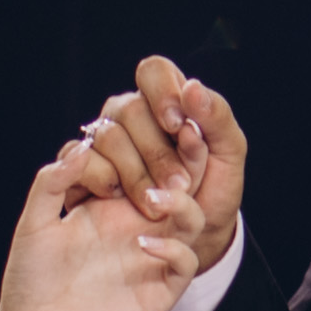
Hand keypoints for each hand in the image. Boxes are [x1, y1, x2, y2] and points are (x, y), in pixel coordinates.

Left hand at [0, 137, 198, 310]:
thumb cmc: (31, 279)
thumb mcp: (33, 223)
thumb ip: (52, 183)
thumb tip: (83, 146)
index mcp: (110, 202)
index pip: (141, 160)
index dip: (139, 144)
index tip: (118, 140)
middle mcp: (137, 223)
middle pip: (177, 182)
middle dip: (180, 159)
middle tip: (172, 145)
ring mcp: (152, 254)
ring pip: (191, 217)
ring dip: (181, 202)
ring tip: (155, 199)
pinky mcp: (161, 287)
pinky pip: (187, 260)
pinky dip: (174, 248)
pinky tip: (142, 245)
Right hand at [72, 57, 248, 273]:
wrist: (192, 238)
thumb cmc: (213, 190)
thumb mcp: (229, 155)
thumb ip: (216, 117)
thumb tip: (191, 87)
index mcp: (165, 101)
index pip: (153, 71)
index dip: (162, 93)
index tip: (178, 127)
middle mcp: (130, 116)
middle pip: (128, 108)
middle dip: (156, 150)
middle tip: (180, 183)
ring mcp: (103, 142)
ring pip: (105, 136)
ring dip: (136, 173)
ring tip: (156, 202)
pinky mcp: (82, 171)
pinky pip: (80, 162)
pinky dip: (104, 181)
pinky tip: (120, 198)